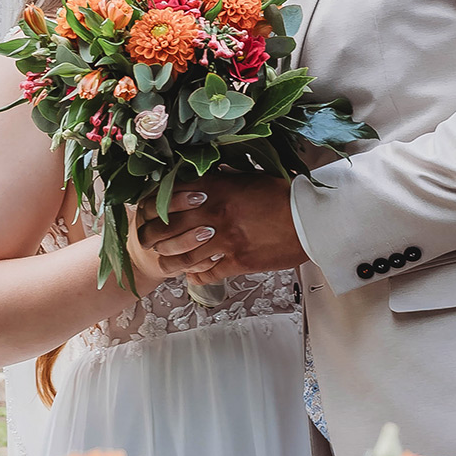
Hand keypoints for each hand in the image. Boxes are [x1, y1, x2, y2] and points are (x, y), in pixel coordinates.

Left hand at [135, 175, 307, 283]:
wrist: (311, 219)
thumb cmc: (284, 194)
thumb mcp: (249, 178)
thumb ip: (223, 180)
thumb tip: (206, 179)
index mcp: (217, 189)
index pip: (171, 196)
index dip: (154, 205)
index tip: (146, 211)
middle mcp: (215, 214)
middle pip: (170, 228)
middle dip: (152, 235)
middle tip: (144, 240)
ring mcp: (226, 240)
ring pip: (185, 254)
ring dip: (170, 260)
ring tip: (163, 261)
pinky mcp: (239, 261)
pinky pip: (210, 273)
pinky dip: (197, 277)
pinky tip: (192, 277)